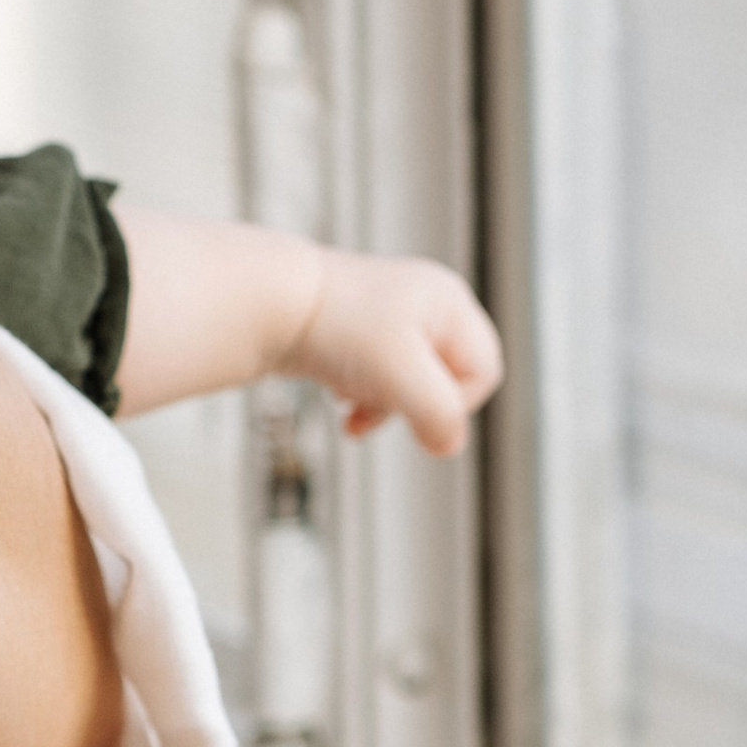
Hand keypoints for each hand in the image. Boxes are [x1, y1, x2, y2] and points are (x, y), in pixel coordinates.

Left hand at [286, 247, 501, 453]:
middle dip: (414, 403)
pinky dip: (362, 394)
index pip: (483, 372)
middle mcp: (424, 303)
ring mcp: (388, 315)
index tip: (414, 411)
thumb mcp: (402, 376)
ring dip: (384, 403)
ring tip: (350, 401)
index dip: (455, 403)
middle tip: (382, 402)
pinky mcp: (355, 331)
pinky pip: (376, 376)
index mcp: (448, 302)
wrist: (263, 302)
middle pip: (446, 378)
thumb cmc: (334, 326)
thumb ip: (439, 415)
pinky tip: (339, 397)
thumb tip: (448, 444)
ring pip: (409, 382)